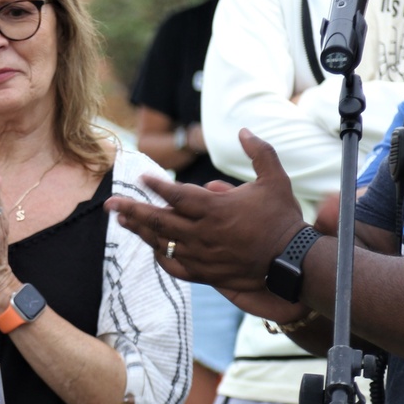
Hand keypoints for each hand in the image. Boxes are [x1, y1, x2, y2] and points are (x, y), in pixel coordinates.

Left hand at [105, 129, 304, 291]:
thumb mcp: (276, 179)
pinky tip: (151, 246)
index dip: (156, 186)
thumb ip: (259, 152)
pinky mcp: (204, 273)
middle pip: (159, 221)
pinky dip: (160, 255)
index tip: (141, 178)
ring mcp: (202, 256)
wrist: (292, 261)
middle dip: (132, 210)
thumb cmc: (282, 218)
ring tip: (122, 220)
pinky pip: (173, 266)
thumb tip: (243, 130)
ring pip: (162, 243)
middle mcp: (204, 234)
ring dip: (140, 231)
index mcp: (216, 209)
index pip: (177, 195)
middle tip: (110, 204)